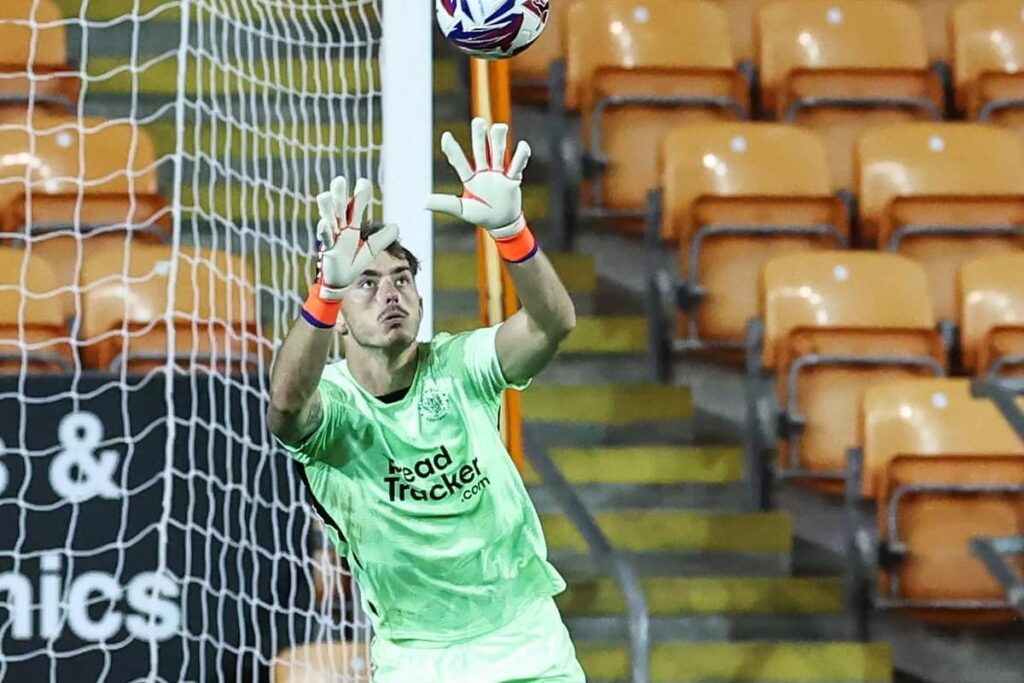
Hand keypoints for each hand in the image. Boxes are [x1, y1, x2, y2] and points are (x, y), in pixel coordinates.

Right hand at [314, 176, 398, 300]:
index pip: (355, 205)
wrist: (342, 281)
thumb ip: (382, 239)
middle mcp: (340, 227)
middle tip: (339, 180)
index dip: (359, 194)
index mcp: (351, 224)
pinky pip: (325, 237)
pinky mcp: (328, 249)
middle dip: (338, 194)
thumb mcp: (370, 249)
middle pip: (338, 207)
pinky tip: (324, 222)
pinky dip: (324, 230)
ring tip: (326, 195)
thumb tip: (396, 227)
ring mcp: (333, 237)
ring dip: (326, 207)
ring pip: (328, 218)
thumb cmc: (353, 262)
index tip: (363, 182)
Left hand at [426, 117, 531, 238]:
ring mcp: (499, 174)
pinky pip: (517, 165)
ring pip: (498, 152)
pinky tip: (522, 146)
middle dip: (479, 136)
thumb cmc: (481, 215)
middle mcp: (484, 172)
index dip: (453, 150)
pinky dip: (521, 155)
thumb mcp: (462, 210)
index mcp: (470, 179)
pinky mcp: (513, 179)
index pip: (459, 162)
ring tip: (500, 127)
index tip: (446, 136)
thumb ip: (445, 204)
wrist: (501, 223)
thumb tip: (423, 202)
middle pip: (480, 150)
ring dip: (498, 140)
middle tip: (478, 122)